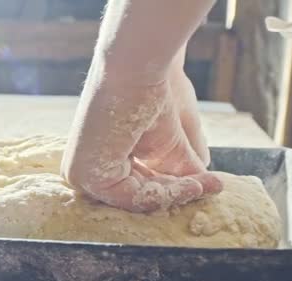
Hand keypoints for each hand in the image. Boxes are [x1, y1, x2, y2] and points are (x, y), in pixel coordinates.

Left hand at [61, 54, 221, 211]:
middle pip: (138, 197)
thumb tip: (208, 190)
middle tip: (211, 188)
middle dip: (177, 194)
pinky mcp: (81, 174)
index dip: (174, 189)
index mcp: (102, 159)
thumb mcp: (170, 144)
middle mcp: (86, 169)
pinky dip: (162, 194)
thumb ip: (182, 170)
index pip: (138, 187)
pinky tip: (189, 185)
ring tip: (202, 185)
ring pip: (136, 201)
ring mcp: (80, 173)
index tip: (208, 186)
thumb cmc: (154, 94)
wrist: (136, 67)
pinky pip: (129, 199)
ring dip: (174, 194)